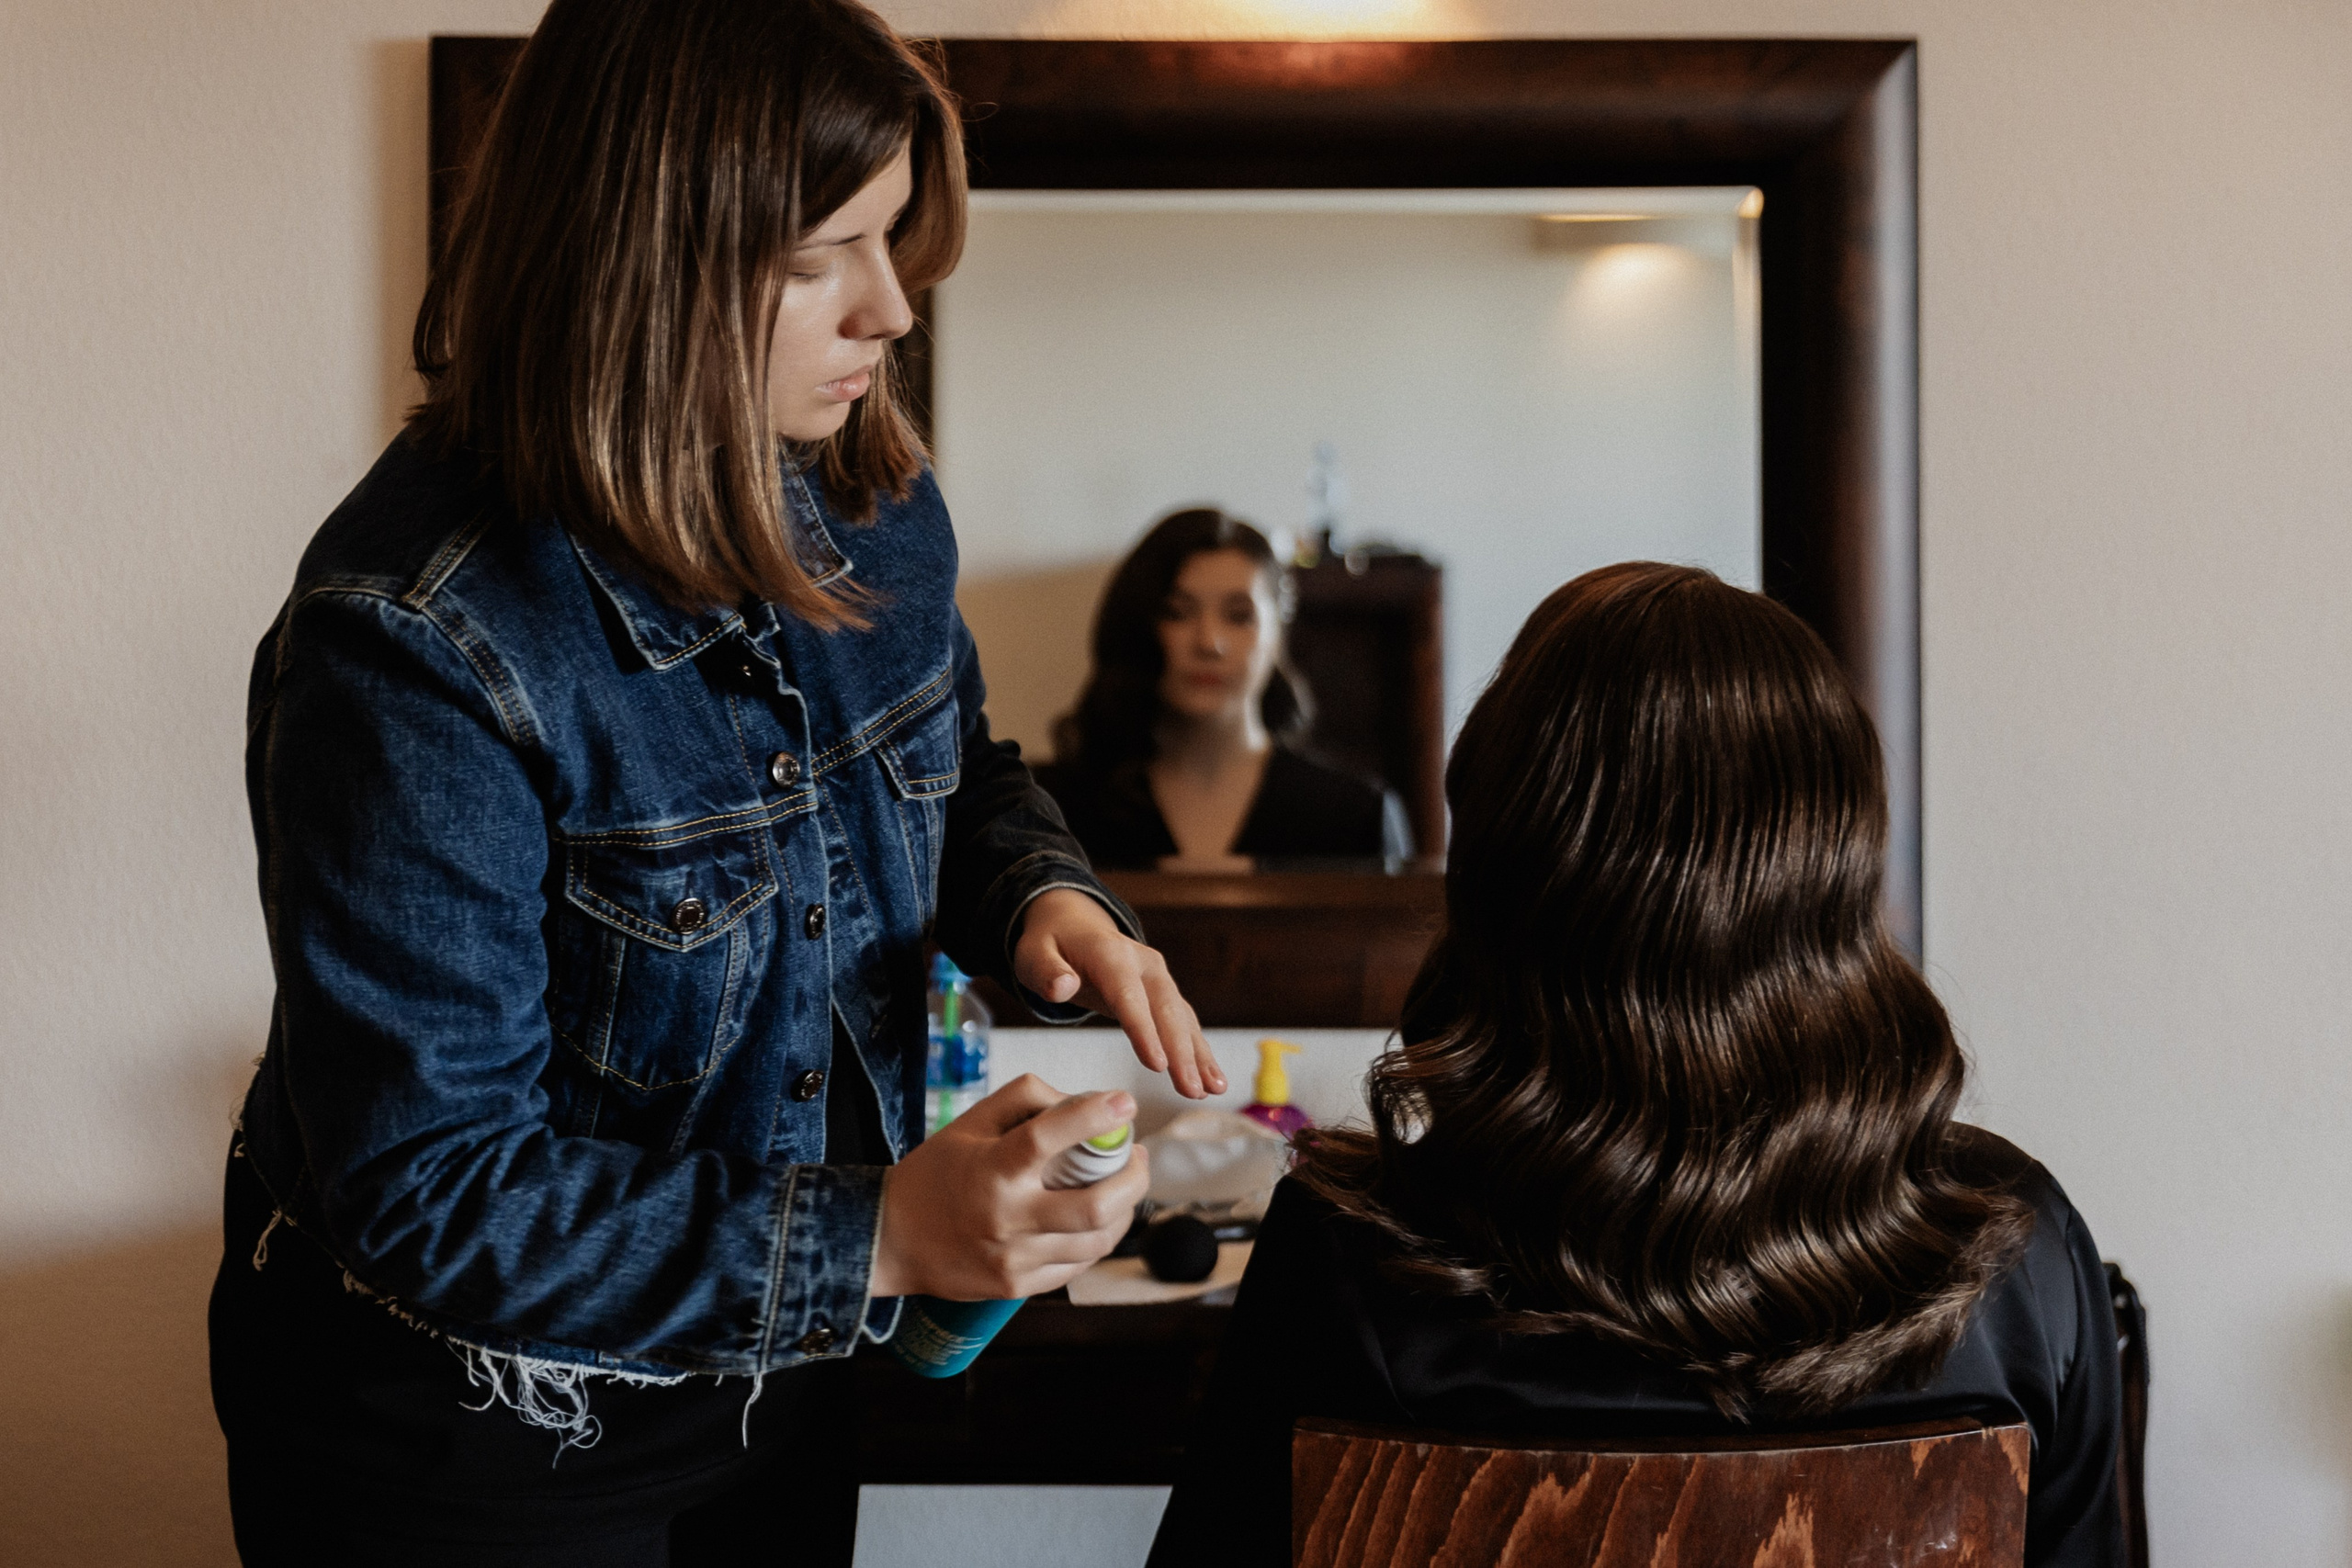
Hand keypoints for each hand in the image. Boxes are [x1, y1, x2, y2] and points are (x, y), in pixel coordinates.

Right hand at [869, 1075, 1150, 1299]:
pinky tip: (1099, 1219)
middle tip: (1138, 1156)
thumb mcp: (969, 1123)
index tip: (1125, 1101)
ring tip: (1125, 1186)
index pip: (1049, 1137)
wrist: (891, 1240)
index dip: (1093, 1116)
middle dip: (1134, 1178)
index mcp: (991, 1169)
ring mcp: (1014, 1258)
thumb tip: (1079, 1100)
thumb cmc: (935, 1173)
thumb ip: (1023, 1099)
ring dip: (1125, 1209)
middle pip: (1095, 1206)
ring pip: (1096, 1240)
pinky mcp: (1017, 1286)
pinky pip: (1077, 1264)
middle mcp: (1006, 1217)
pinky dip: (1099, 1239)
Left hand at [1013, 888, 1226, 1098]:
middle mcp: (1143, 963)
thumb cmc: (1049, 946)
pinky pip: (1184, 1023)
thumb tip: (1062, 987)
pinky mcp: (1163, 993)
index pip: (1128, 995)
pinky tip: (1211, 1080)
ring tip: (1214, 1089)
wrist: (1073, 925)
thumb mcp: (1033, 954)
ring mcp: (1158, 977)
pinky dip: (1199, 1051)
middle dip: (1181, 1052)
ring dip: (1199, 1055)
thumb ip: (1045, 971)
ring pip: (1182, 1018)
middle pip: (1165, 1009)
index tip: (1157, 1066)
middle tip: (1192, 1091)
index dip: (1144, 1031)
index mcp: (1109, 954)